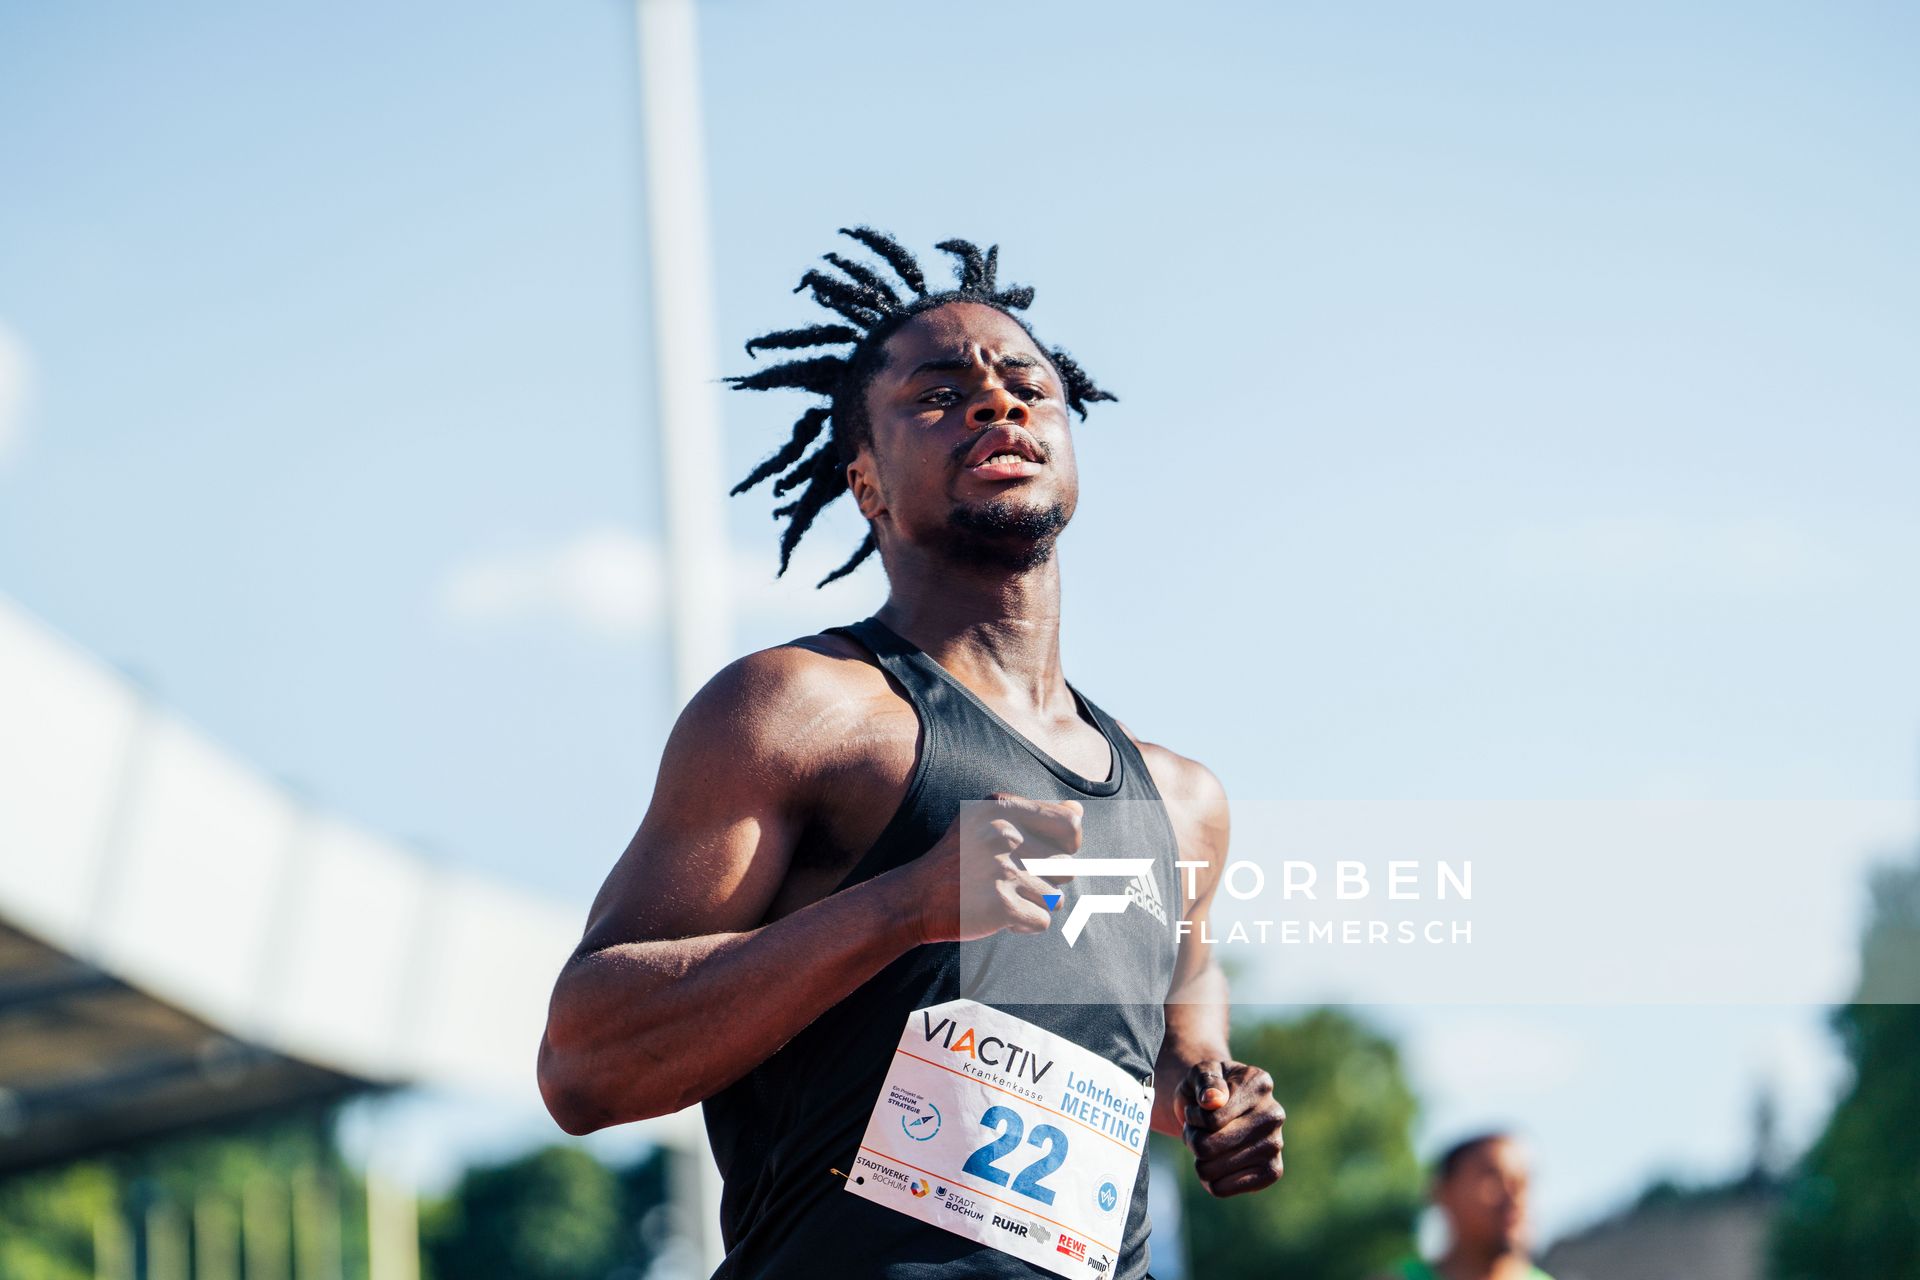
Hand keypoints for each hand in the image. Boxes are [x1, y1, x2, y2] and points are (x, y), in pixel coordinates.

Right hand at [900, 794, 1083, 943]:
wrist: (915, 897)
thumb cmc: (958, 858)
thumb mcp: (985, 821)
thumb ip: (1034, 814)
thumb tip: (1079, 813)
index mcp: (1002, 808)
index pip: (1071, 826)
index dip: (1070, 845)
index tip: (1051, 854)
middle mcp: (1005, 835)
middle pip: (1067, 867)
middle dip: (1047, 880)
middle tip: (1013, 880)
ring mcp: (1004, 871)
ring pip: (1056, 897)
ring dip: (1035, 903)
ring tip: (1004, 895)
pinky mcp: (1002, 905)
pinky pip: (1042, 921)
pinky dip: (1024, 924)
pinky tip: (1000, 914)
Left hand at [1180, 1059, 1284, 1196]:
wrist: (1217, 1108)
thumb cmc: (1206, 1088)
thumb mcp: (1200, 1072)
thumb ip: (1205, 1079)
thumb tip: (1213, 1100)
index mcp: (1258, 1083)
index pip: (1211, 1119)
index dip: (1194, 1116)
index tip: (1199, 1107)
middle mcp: (1273, 1113)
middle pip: (1208, 1147)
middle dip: (1193, 1139)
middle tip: (1198, 1129)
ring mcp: (1275, 1144)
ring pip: (1210, 1171)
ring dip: (1199, 1159)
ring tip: (1208, 1143)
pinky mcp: (1272, 1171)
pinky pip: (1221, 1189)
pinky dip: (1210, 1179)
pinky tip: (1218, 1163)